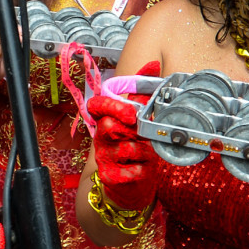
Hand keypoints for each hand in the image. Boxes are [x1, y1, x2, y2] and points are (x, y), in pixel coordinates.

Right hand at [88, 92, 157, 217]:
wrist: (129, 185)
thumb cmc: (134, 148)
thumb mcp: (137, 119)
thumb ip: (142, 93)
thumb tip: (152, 64)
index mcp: (106, 120)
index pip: (96, 106)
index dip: (110, 106)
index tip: (131, 113)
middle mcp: (100, 137)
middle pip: (109, 125)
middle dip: (132, 130)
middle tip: (143, 135)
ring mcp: (103, 157)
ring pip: (126, 147)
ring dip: (144, 151)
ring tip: (146, 154)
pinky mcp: (109, 177)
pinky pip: (131, 170)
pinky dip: (142, 169)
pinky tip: (142, 169)